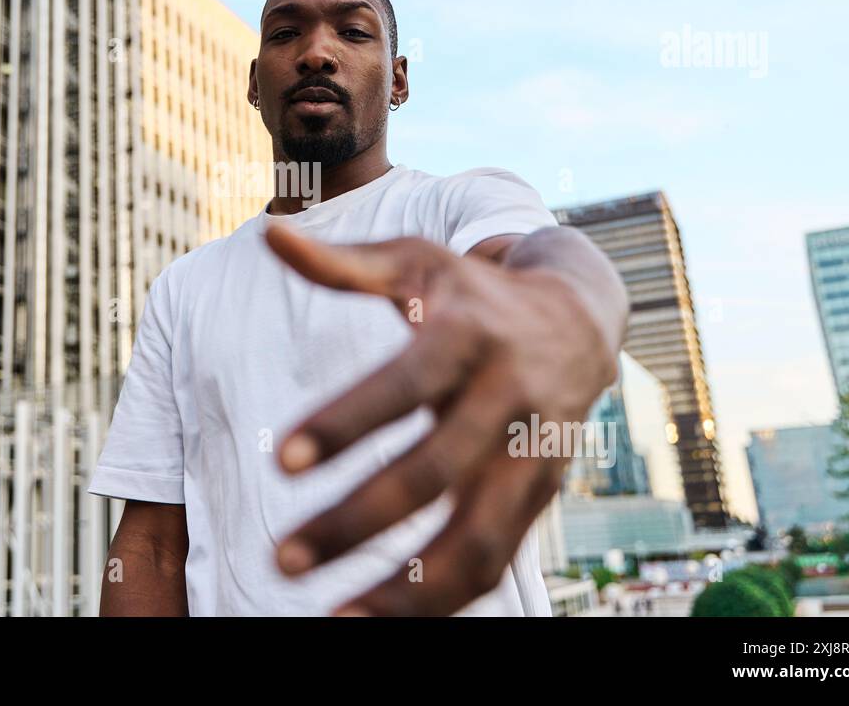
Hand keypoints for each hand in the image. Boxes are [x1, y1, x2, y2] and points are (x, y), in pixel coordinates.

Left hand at [264, 223, 620, 615]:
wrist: (579, 318)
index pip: (404, 385)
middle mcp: (507, 398)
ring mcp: (532, 455)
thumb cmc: (473, 291)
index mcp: (470, 333)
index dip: (345, 422)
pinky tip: (379, 617)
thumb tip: (269, 233)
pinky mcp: (541, 496)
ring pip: (477, 540)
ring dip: (405, 589)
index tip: (279, 461)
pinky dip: (442, 600)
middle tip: (282, 560)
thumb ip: (342, 263)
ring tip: (331, 615)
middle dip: (356, 522)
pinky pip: (496, 562)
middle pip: (434, 474)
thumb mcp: (416, 262)